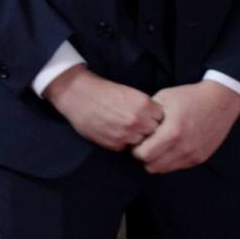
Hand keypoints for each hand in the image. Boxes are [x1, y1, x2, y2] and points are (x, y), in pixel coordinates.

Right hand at [45, 66, 164, 151]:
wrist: (78, 95)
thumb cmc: (103, 91)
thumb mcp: (129, 92)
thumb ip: (144, 107)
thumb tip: (156, 120)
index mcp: (143, 104)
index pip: (162, 118)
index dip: (154, 117)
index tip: (147, 115)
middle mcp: (137, 121)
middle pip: (154, 132)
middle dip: (147, 128)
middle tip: (135, 122)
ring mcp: (126, 134)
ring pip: (141, 142)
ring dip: (135, 137)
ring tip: (122, 126)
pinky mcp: (115, 144)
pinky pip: (126, 147)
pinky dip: (121, 142)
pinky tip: (113, 130)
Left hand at [131, 80, 239, 173]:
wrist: (220, 101)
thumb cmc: (189, 97)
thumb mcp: (164, 98)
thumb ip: (147, 115)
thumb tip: (134, 127)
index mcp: (172, 132)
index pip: (144, 155)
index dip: (135, 149)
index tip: (137, 140)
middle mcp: (183, 147)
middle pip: (152, 166)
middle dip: (144, 157)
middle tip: (145, 144)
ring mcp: (193, 155)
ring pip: (164, 169)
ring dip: (157, 161)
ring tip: (157, 146)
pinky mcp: (199, 158)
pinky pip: (177, 167)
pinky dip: (169, 161)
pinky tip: (170, 147)